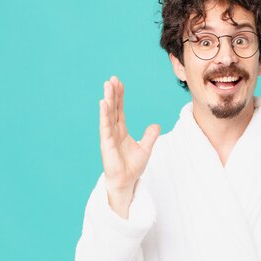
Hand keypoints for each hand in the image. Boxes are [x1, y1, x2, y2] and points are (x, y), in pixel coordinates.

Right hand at [100, 76, 160, 191]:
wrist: (127, 181)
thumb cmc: (133, 167)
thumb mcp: (145, 148)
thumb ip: (150, 136)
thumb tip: (156, 125)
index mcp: (121, 131)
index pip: (120, 110)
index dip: (120, 97)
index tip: (119, 83)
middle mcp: (113, 131)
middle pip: (113, 108)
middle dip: (112, 94)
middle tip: (112, 79)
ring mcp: (109, 137)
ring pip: (108, 115)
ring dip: (107, 100)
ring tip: (107, 86)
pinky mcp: (106, 144)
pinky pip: (105, 127)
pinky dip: (104, 115)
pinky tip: (103, 103)